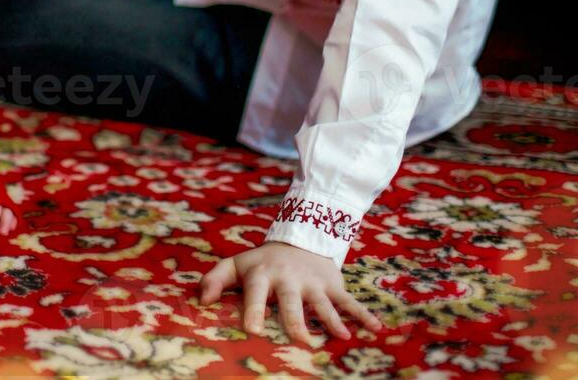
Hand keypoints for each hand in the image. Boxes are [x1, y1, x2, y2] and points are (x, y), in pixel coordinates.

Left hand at [200, 242, 380, 343]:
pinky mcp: (333, 285)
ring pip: (323, 302)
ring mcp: (313, 282)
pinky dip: (363, 314)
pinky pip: (350, 301)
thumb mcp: (235, 264)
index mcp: (262, 275)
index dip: (254, 309)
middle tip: (299, 339)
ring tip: (341, 335)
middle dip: (295, 319)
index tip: (253, 329)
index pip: (256, 292)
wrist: (299, 238)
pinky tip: (376, 328)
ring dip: (333, 318)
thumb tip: (201, 300)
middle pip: (291, 300)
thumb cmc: (261, 262)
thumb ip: (215, 279)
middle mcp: (289, 278)